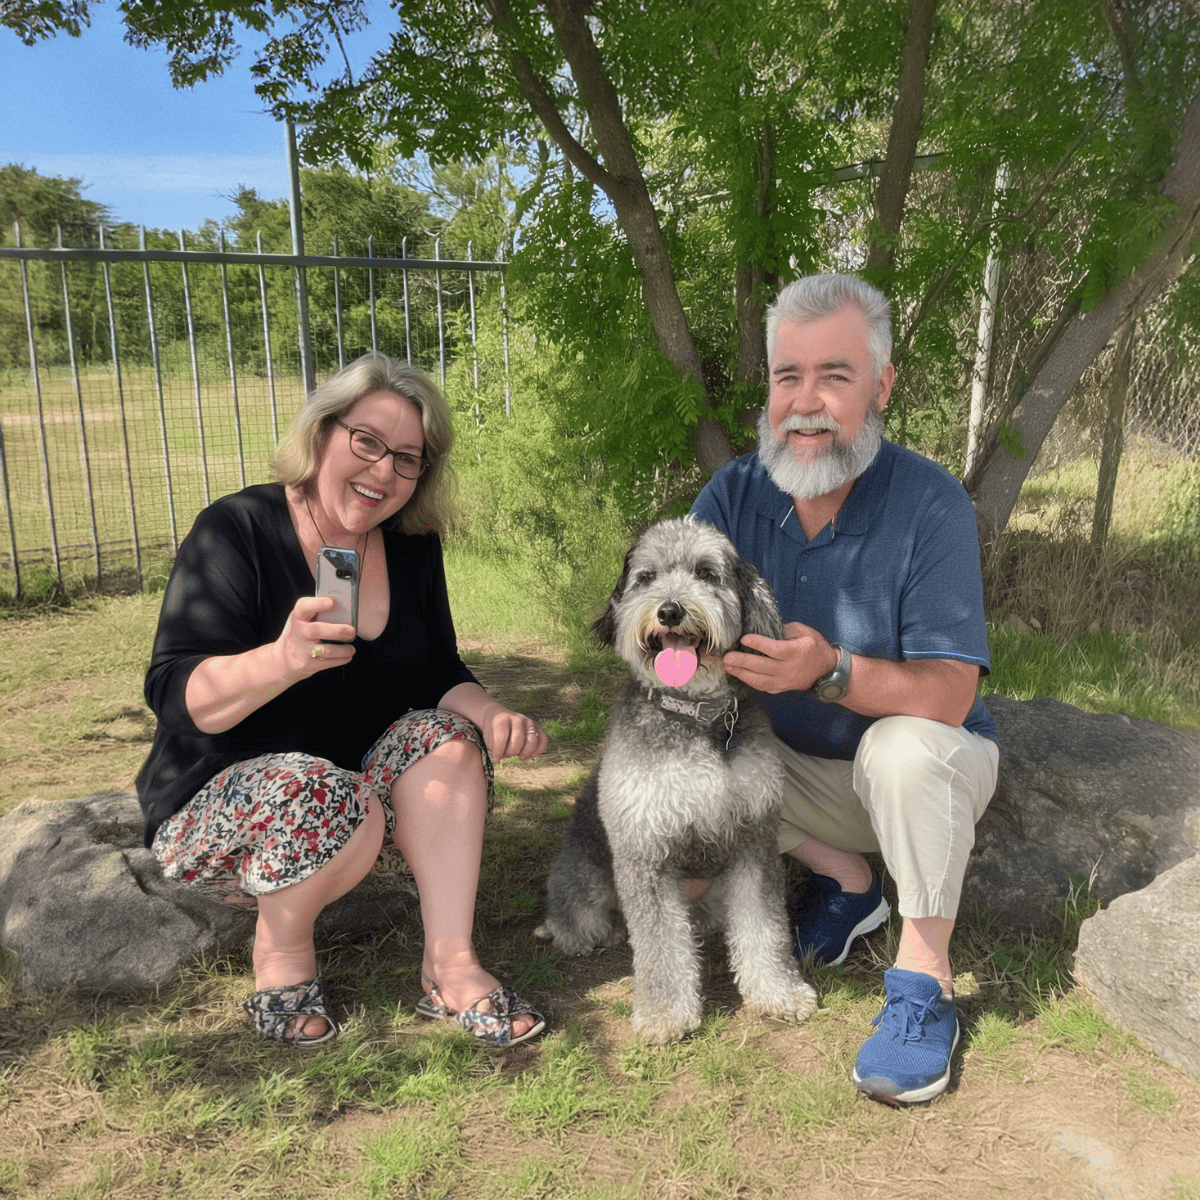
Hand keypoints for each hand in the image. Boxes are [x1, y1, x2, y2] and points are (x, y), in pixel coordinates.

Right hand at [276, 595, 355, 679]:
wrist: (284, 658)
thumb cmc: (300, 633)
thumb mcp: (301, 620)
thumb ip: (317, 613)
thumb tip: (344, 608)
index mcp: (298, 617)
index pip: (303, 607)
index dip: (317, 604)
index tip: (331, 602)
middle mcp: (298, 633)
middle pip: (316, 631)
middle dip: (337, 631)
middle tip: (351, 631)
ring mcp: (302, 650)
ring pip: (326, 650)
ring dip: (343, 650)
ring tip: (351, 648)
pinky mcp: (308, 664)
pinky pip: (328, 663)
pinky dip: (342, 659)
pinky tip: (347, 655)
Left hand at [478, 704, 548, 761]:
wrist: (497, 716)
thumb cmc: (493, 731)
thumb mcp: (488, 737)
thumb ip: (494, 748)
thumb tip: (500, 758)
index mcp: (501, 719)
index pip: (502, 737)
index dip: (498, 751)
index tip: (496, 759)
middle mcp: (516, 718)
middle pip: (518, 739)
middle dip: (511, 752)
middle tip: (506, 755)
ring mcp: (528, 721)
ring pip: (532, 740)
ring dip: (525, 753)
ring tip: (519, 756)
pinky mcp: (536, 726)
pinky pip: (544, 739)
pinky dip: (539, 750)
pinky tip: (530, 754)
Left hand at [721, 621, 838, 694]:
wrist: (826, 671)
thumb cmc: (814, 647)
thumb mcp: (804, 631)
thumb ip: (785, 630)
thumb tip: (765, 629)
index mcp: (797, 652)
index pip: (775, 650)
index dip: (758, 644)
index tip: (744, 639)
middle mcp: (789, 669)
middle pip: (762, 667)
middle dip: (742, 662)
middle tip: (727, 657)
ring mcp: (784, 682)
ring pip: (759, 680)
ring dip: (740, 673)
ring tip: (727, 666)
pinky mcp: (779, 689)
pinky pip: (761, 686)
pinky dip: (748, 680)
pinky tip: (737, 673)